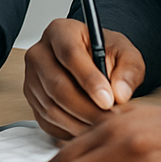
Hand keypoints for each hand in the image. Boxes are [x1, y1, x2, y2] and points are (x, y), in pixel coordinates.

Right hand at [23, 18, 144, 138]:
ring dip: (79, 123)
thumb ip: (129, 70)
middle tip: (110, 120)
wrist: (92, 62)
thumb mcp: (126, 54)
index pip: (70, 54)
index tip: (108, 100)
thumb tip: (120, 93)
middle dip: (86, 109)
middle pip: (57, 85)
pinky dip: (68, 130)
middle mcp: (40, 52)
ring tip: (104, 126)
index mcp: (61, 31)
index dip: (89, 80)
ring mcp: (32, 77)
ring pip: (51, 107)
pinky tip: (89, 128)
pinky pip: (47, 121)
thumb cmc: (106, 54)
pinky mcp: (31, 99)